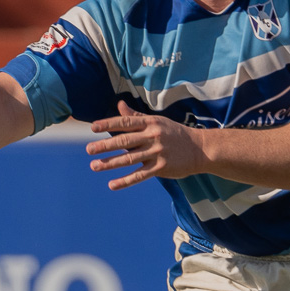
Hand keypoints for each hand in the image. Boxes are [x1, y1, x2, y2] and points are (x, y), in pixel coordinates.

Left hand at [85, 101, 205, 190]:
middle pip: (125, 141)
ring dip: (110, 163)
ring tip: (94, 166)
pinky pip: (140, 175)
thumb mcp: (157, 122)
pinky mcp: (162, 168)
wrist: (200, 149)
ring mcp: (157, 153)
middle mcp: (153, 137)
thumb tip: (119, 105)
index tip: (93, 128)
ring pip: (130, 159)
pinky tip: (112, 185)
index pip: (126, 122)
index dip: (109, 124)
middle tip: (89, 150)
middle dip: (105, 145)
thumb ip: (136, 116)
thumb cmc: (175, 134)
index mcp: (150, 123)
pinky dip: (125, 181)